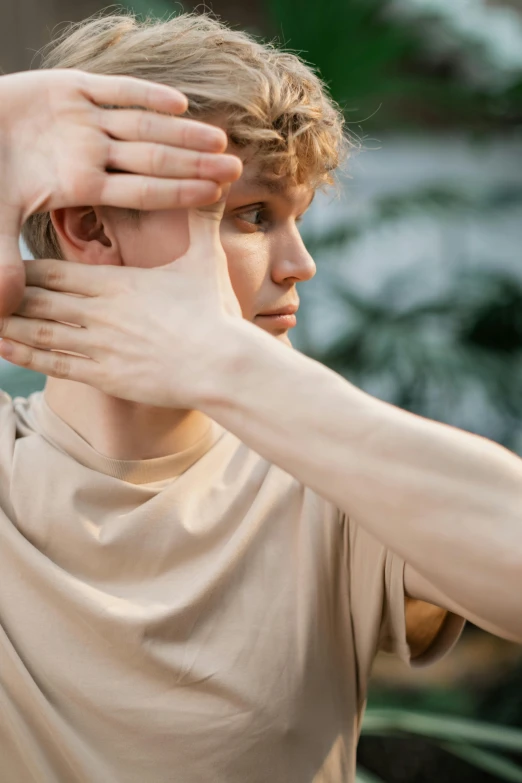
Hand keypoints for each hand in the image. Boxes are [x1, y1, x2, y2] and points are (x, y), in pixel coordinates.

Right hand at [0, 69, 240, 315]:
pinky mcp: (71, 84)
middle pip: (153, 160)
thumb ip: (3, 260)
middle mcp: (91, 152)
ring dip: (182, 132)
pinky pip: (115, 89)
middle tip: (236, 168)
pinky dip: (144, 93)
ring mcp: (84, 118)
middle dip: (193, 164)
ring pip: (144, 125)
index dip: (178, 192)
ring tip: (220, 140)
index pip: (141, 191)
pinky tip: (180, 102)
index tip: (216, 195)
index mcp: (83, 184)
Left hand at [0, 194, 245, 407]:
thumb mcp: (204, 261)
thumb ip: (200, 222)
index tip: (4, 264)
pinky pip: (54, 365)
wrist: (222, 363)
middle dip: (7, 294)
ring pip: (38, 333)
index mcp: (114, 282)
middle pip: (37, 300)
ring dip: (7, 325)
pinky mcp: (104, 376)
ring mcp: (98, 346)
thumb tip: (218, 180)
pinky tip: (2, 349)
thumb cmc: (213, 311)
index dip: (22, 268)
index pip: (53, 272)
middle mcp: (98, 312)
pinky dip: (24, 358)